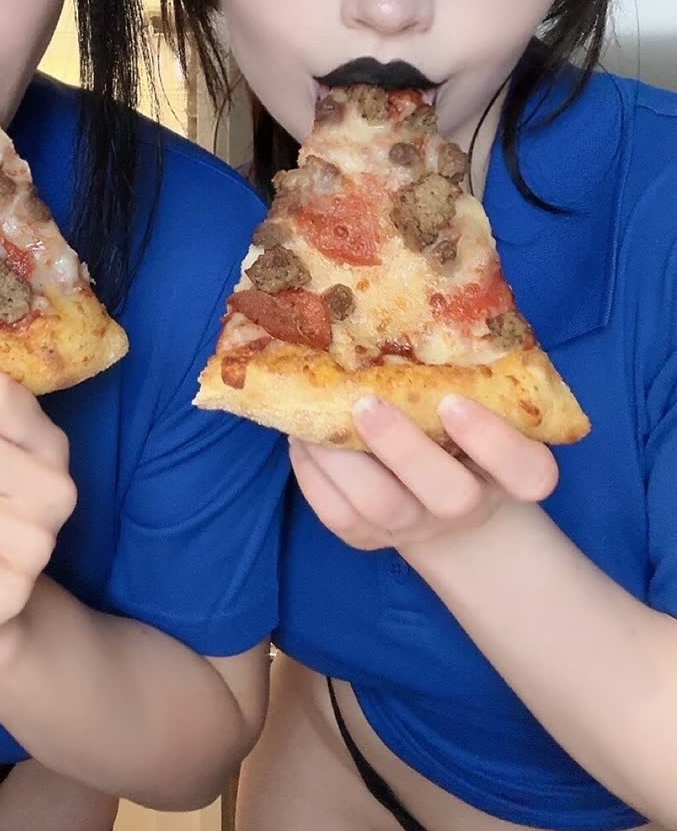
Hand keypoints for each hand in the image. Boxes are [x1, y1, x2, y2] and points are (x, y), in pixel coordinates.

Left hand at [291, 393, 558, 553]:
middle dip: (404, 448)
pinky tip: (302, 436)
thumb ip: (468, 369)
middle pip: (449, 496)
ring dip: (343, 459)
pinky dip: (313, 474)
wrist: (445, 511)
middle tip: (367, 402)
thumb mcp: (483, 404)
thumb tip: (420, 291)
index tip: (455, 400)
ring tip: (317, 412)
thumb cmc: (462, 432)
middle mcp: (468, 505)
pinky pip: (338, 515)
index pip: (528, 472)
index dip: (494, 441)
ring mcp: (417, 527)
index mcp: (512, 472)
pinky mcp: (369, 539)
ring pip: (381, 507)